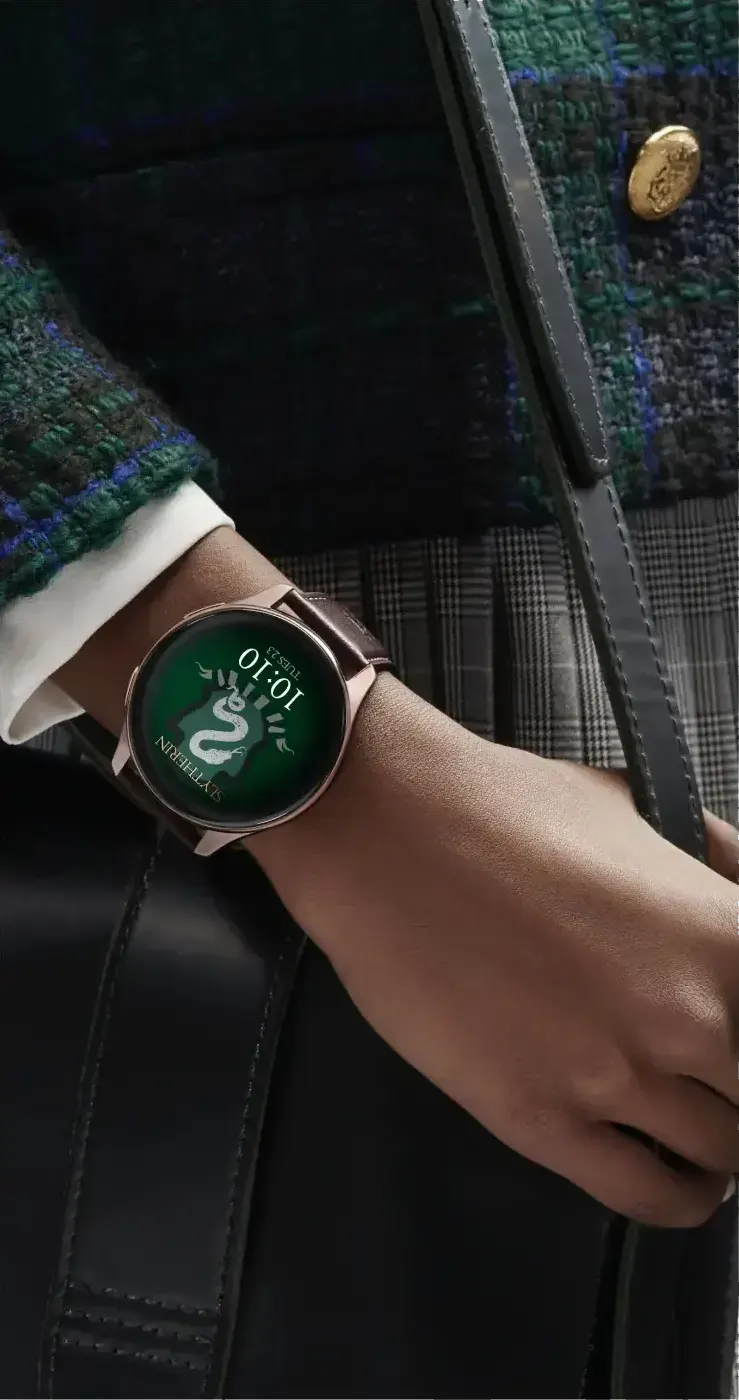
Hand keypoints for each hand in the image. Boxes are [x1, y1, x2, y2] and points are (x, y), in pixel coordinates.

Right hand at [251, 676, 738, 1227]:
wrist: (388, 836)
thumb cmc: (505, 807)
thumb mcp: (638, 805)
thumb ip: (716, 859)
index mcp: (722, 932)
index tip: (737, 1033)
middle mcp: (687, 1015)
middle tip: (721, 1073)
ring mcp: (614, 1076)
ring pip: (724, 1154)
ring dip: (724, 1144)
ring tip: (708, 1127)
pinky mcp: (541, 1119)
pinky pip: (648, 1196)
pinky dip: (681, 1196)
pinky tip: (680, 1178)